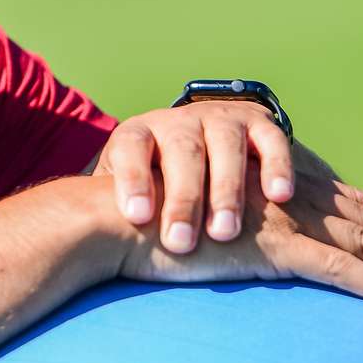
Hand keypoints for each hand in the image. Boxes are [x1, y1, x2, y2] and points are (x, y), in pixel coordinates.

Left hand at [93, 101, 295, 252]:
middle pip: (180, 152)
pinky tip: (279, 196)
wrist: (198, 145)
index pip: (131, 150)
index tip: (136, 217)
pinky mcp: (258, 124)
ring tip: (224, 233)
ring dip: (226, 190)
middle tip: (181, 243)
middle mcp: (179, 121)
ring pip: (224, 146)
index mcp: (139, 135)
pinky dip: (275, 166)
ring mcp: (220, 119)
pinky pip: (270, 140)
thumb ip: (108, 212)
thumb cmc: (154, 187)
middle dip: (182, 199)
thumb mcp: (127, 193)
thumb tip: (82, 244)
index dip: (133, 181)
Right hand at [93, 104, 362, 309]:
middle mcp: (291, 195)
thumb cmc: (152, 224)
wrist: (116, 217)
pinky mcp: (272, 246)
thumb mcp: (209, 225)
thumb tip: (255, 252)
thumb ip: (241, 232)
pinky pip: (338, 270)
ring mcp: (285, 219)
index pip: (357, 206)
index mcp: (281, 187)